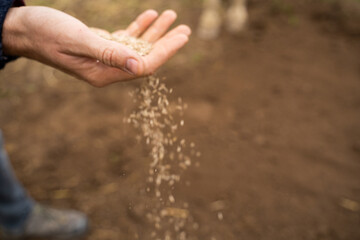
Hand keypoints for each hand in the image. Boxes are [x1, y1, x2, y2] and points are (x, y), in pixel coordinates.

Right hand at [3, 7, 190, 86]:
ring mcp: (104, 58)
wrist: (24, 29)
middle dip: (166, 44)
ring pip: (137, 46)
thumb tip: (139, 67)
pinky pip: (125, 38)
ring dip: (155, 32)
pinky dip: (138, 27)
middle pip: (145, 58)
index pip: (143, 66)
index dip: (165, 52)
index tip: (182, 38)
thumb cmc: (46, 33)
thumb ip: (107, 53)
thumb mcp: (77, 40)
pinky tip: (150, 15)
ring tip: (172, 16)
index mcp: (104, 74)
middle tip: (186, 30)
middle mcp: (107, 70)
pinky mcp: (100, 47)